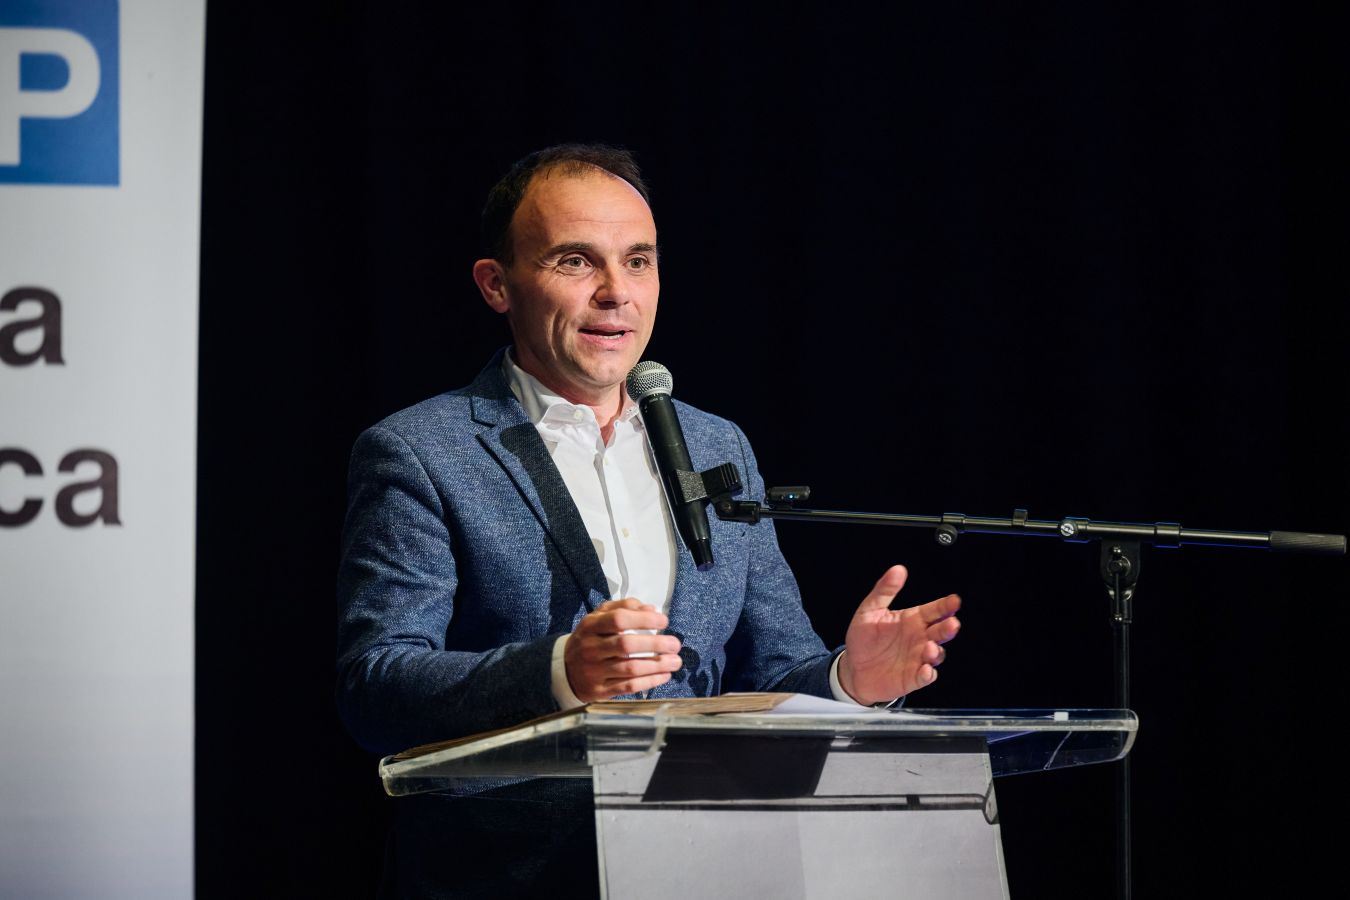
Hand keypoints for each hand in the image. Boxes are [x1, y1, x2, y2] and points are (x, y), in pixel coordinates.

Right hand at [564, 598, 683, 701]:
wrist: (565, 669)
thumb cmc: (590, 639)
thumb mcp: (599, 617)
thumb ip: (624, 607)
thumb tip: (651, 609)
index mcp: (590, 626)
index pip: (618, 620)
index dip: (643, 619)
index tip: (663, 621)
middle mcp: (590, 648)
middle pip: (625, 645)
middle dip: (655, 644)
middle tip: (674, 644)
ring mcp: (594, 671)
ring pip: (630, 669)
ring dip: (657, 665)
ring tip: (675, 661)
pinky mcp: (600, 690)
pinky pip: (628, 686)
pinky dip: (649, 681)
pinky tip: (664, 675)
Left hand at [838, 565, 960, 704]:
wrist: (853, 668)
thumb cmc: (863, 639)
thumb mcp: (869, 611)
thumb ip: (884, 591)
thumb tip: (898, 569)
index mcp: (912, 620)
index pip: (935, 610)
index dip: (946, 606)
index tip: (954, 601)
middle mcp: (919, 638)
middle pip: (941, 631)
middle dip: (949, 627)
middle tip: (951, 623)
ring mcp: (918, 658)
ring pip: (937, 654)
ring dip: (936, 651)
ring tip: (929, 647)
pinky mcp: (913, 677)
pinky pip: (926, 676)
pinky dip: (928, 674)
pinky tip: (925, 670)